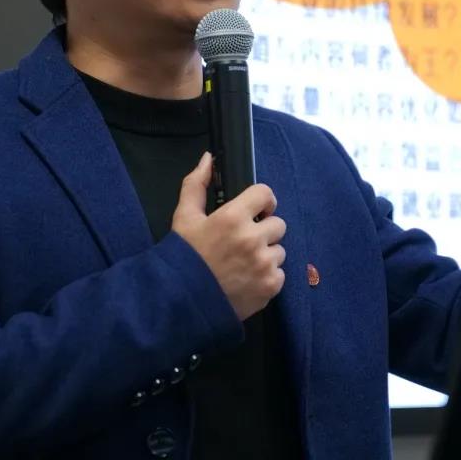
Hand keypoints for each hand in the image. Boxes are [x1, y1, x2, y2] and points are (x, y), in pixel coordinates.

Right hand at [172, 152, 286, 320]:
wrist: (180, 302)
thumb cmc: (183, 257)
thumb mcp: (184, 217)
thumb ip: (196, 184)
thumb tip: (208, 159)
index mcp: (233, 217)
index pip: (266, 194)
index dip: (261, 201)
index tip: (255, 210)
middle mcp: (253, 239)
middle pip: (278, 223)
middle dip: (264, 230)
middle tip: (244, 241)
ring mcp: (264, 265)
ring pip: (279, 250)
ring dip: (266, 254)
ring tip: (243, 264)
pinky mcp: (270, 287)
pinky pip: (280, 274)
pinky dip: (267, 277)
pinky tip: (247, 280)